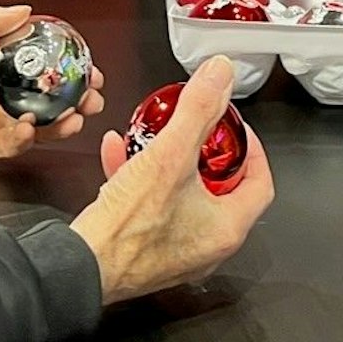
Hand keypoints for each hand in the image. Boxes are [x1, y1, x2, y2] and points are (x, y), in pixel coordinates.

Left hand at [0, 5, 104, 160]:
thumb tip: (23, 11)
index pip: (42, 58)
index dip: (68, 61)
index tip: (88, 62)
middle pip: (49, 93)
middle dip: (77, 96)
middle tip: (93, 95)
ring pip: (40, 122)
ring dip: (62, 121)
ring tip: (74, 117)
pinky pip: (13, 145)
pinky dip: (27, 140)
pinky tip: (30, 129)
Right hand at [70, 57, 273, 303]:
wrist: (82, 267)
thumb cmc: (129, 227)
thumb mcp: (170, 154)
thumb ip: (198, 110)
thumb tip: (220, 74)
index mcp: (227, 227)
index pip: (260, 183)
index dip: (251, 150)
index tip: (235, 131)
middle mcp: (207, 247)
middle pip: (220, 188)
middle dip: (203, 153)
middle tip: (195, 131)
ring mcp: (177, 253)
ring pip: (182, 197)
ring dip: (167, 162)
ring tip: (151, 137)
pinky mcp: (146, 253)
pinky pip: (152, 209)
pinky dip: (140, 181)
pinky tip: (117, 154)